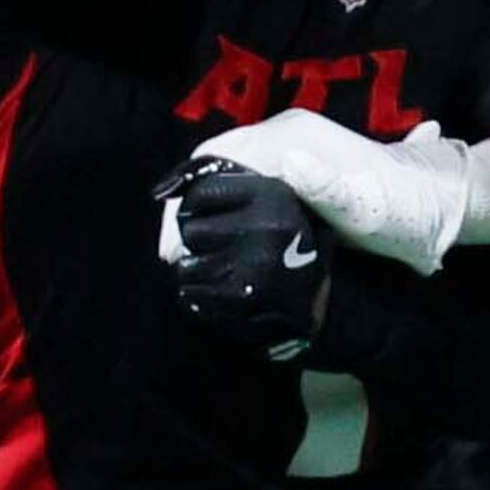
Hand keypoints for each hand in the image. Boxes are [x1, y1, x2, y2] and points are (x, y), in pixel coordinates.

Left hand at [162, 161, 335, 358]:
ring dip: (198, 273)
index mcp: (274, 197)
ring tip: (225, 272)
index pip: (200, 195)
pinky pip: (191, 299)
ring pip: (186, 269)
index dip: (199, 206)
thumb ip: (225, 181)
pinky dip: (201, 299)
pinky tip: (224, 294)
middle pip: (190, 232)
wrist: (328, 303)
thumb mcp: (277, 199)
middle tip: (222, 248)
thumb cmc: (292, 242)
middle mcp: (265, 231)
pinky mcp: (243, 308)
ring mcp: (254, 272)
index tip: (212, 216)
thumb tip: (161, 190)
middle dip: (199, 241)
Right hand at [177, 110, 473, 273]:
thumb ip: (330, 188)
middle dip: (188, 211)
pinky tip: (224, 248)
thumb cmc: (409, 209)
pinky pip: (250, 188)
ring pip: (230, 178)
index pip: (216, 157)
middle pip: (216, 167)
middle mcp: (286, 137)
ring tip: (191, 262)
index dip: (186, 200)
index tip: (173, 249)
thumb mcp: (370, 207)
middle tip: (176, 263)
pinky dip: (230, 214)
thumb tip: (288, 163)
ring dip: (207, 215)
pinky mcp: (302, 174)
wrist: (448, 204)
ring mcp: (294, 155)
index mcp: (292, 137)